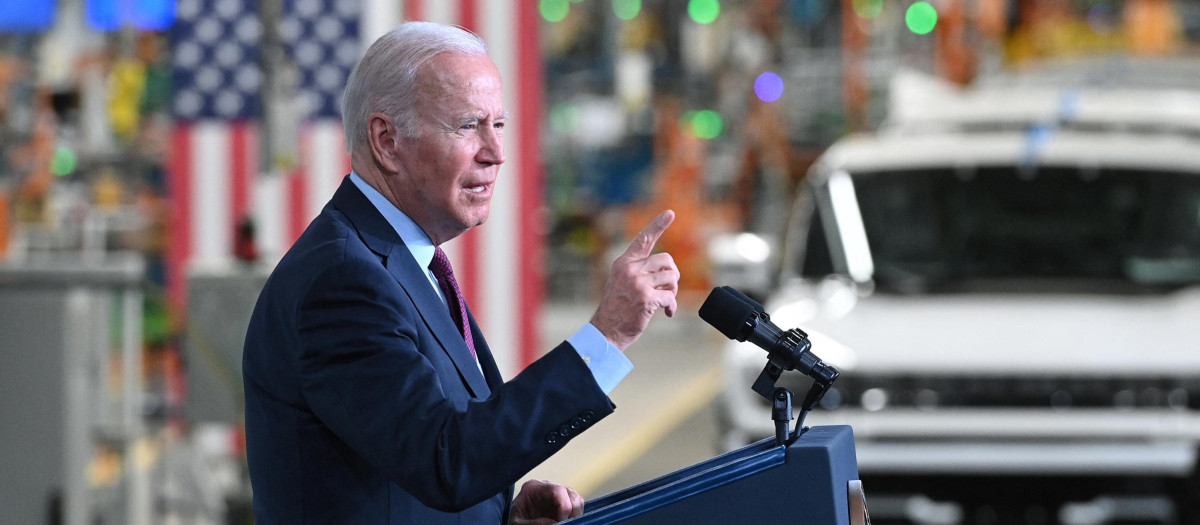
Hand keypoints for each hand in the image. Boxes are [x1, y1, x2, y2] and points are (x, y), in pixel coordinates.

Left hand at [510, 479, 583, 524]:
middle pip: (571, 493)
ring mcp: (555, 494)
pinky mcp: (561, 502)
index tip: (561, 521)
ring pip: (576, 499)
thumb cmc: (514, 521)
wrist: (514, 522)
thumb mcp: (519, 524)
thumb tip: (555, 523)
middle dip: (572, 511)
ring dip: (574, 514)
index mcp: (533, 487)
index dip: (565, 506)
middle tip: (564, 524)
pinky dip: (574, 515)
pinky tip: (564, 522)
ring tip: (564, 523)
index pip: (558, 490)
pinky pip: (575, 506)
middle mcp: (546, 486)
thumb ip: (535, 524)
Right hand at [590, 210, 679, 350]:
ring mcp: (638, 283)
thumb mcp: (622, 282)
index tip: (670, 213)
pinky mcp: (646, 298)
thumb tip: (668, 270)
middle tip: (668, 288)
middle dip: (672, 275)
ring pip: (672, 278)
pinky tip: (666, 313)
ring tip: (665, 301)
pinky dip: (671, 306)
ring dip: (672, 291)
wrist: (606, 331)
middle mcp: (630, 269)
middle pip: (666, 260)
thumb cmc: (617, 309)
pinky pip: (670, 297)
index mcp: (623, 263)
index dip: (658, 225)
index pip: (643, 239)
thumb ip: (639, 272)